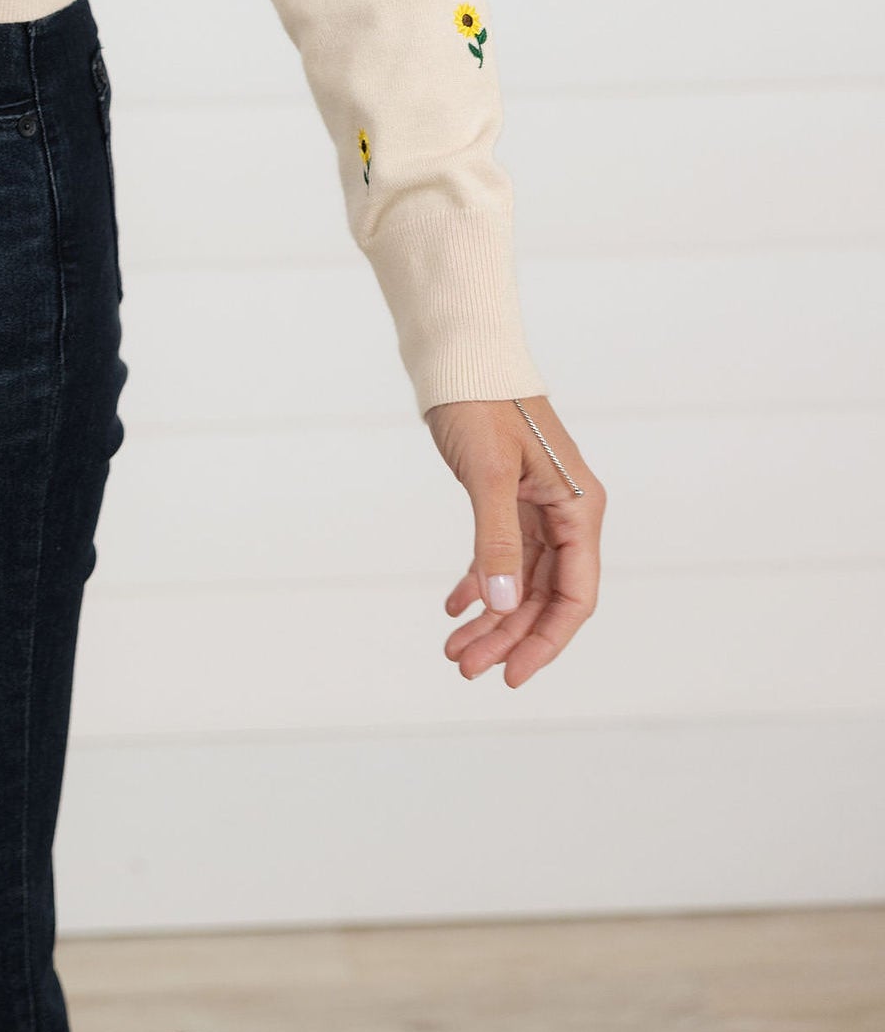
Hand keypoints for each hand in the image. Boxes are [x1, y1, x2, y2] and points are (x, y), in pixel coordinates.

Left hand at [423, 393, 602, 687]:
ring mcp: (539, 505)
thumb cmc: (480, 402)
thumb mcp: (488, 473)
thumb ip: (497, 539)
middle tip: (463, 666)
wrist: (460, 355)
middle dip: (508, 636)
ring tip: (454, 649)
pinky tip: (454, 606)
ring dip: (491, 617)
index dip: (546, 642)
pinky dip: (480, 582)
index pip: (575, 595)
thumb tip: (504, 606)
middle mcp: (566, 511)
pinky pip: (502, 556)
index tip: (511, 675)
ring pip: (521, 581)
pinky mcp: (511, 497)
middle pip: (544, 595)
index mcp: (578, 506)